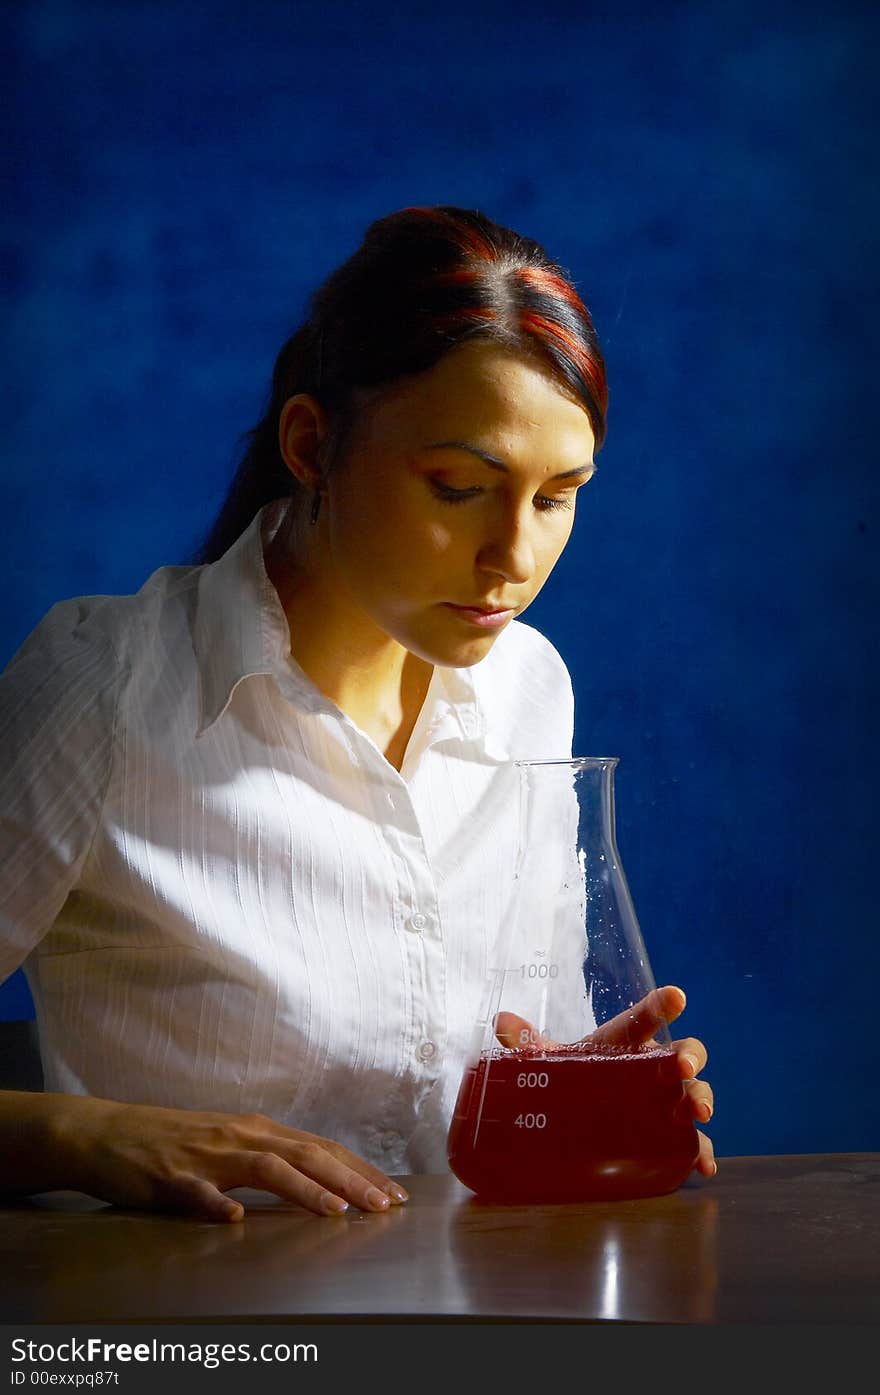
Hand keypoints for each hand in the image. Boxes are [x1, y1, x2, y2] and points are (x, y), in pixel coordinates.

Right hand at [50, 1094, 409, 1221]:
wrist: (106, 1133)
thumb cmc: (171, 1143)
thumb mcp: (227, 1144)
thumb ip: (267, 1159)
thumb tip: (317, 1178)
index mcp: (256, 1130)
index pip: (320, 1148)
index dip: (359, 1169)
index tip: (394, 1192)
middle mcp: (239, 1136)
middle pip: (306, 1154)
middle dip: (350, 1180)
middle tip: (386, 1205)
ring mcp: (205, 1155)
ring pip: (265, 1168)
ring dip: (305, 1189)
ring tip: (338, 1211)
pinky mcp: (169, 1178)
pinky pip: (196, 1192)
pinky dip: (217, 1204)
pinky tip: (235, 1217)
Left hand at [494, 984, 715, 1178]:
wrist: (575, 1118)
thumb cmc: (571, 1079)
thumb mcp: (549, 1062)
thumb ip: (527, 1044)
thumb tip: (501, 1022)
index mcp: (624, 1044)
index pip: (642, 1020)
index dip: (659, 1006)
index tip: (676, 997)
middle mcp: (652, 1068)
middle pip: (682, 1053)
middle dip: (690, 1056)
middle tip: (683, 1068)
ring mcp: (665, 1102)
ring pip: (693, 1093)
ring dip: (700, 1100)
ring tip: (698, 1114)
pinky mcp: (667, 1137)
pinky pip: (690, 1144)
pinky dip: (699, 1153)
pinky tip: (702, 1166)